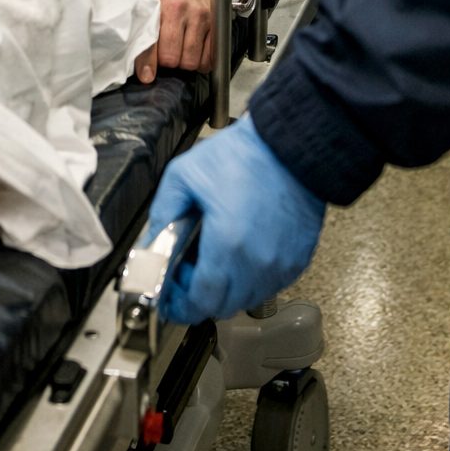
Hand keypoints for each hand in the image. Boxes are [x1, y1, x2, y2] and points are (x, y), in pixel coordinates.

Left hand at [135, 0, 213, 81]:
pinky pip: (210, 56)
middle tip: (164, 56)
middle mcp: (181, 9)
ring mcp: (201, 16)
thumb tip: (130, 56)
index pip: (151, 42)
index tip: (147, 76)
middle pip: (172, 57)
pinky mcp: (216, 21)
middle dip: (167, 63)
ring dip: (183, 63)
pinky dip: (202, 62)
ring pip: (191, 60)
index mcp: (159, 3)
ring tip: (178, 53)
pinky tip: (194, 54)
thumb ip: (138, 24)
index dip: (148, 64)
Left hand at [147, 115, 325, 322]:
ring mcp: (281, 264)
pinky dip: (251, 279)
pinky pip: (269, 285)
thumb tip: (151, 241)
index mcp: (228, 244)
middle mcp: (258, 263)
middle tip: (187, 272)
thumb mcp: (186, 174)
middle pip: (222, 306)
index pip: (201, 301)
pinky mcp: (298, 259)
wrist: (289, 144)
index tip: (169, 297)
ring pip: (247, 298)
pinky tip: (241, 254)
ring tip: (215, 258)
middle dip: (199, 296)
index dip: (180, 305)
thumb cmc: (244, 155)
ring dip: (226, 289)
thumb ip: (163, 211)